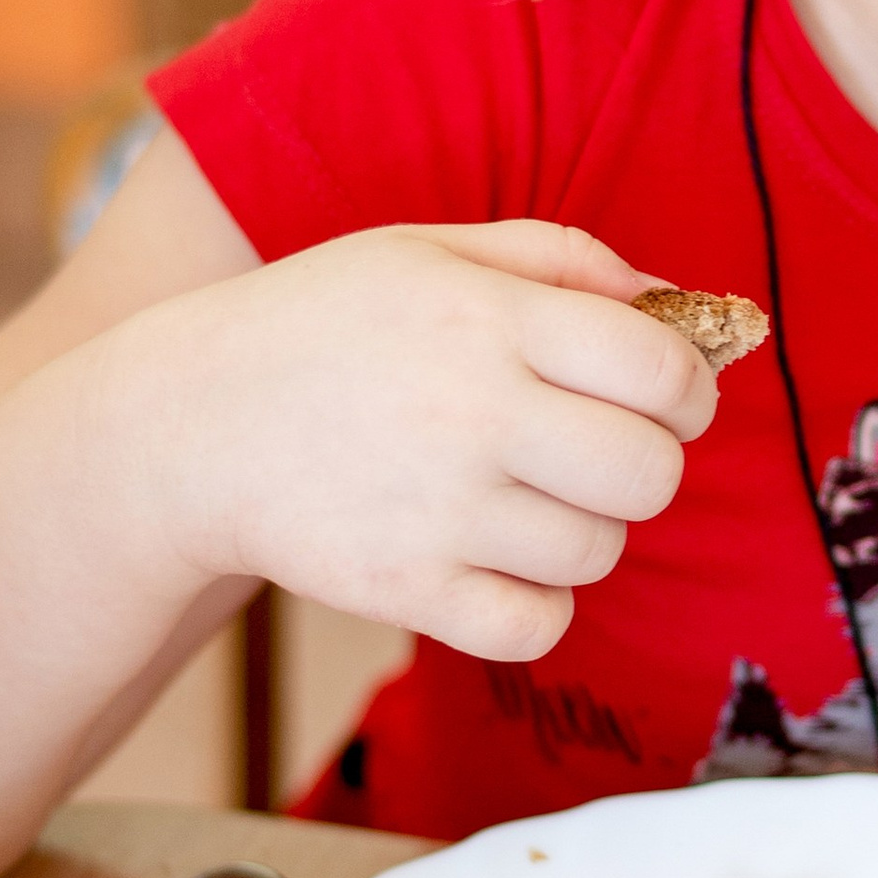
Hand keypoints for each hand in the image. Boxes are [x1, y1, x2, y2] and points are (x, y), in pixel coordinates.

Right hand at [131, 219, 717, 661]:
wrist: (187, 424)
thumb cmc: (323, 326)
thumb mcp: (428, 251)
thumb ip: (559, 258)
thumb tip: (676, 303)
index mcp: (489, 317)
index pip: (662, 370)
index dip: (691, 388)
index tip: (669, 397)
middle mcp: (475, 413)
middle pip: (650, 473)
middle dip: (646, 463)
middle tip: (597, 450)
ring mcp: (441, 510)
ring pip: (599, 551)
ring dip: (582, 529)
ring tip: (522, 496)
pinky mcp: (406, 589)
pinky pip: (540, 626)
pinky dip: (537, 604)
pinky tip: (500, 561)